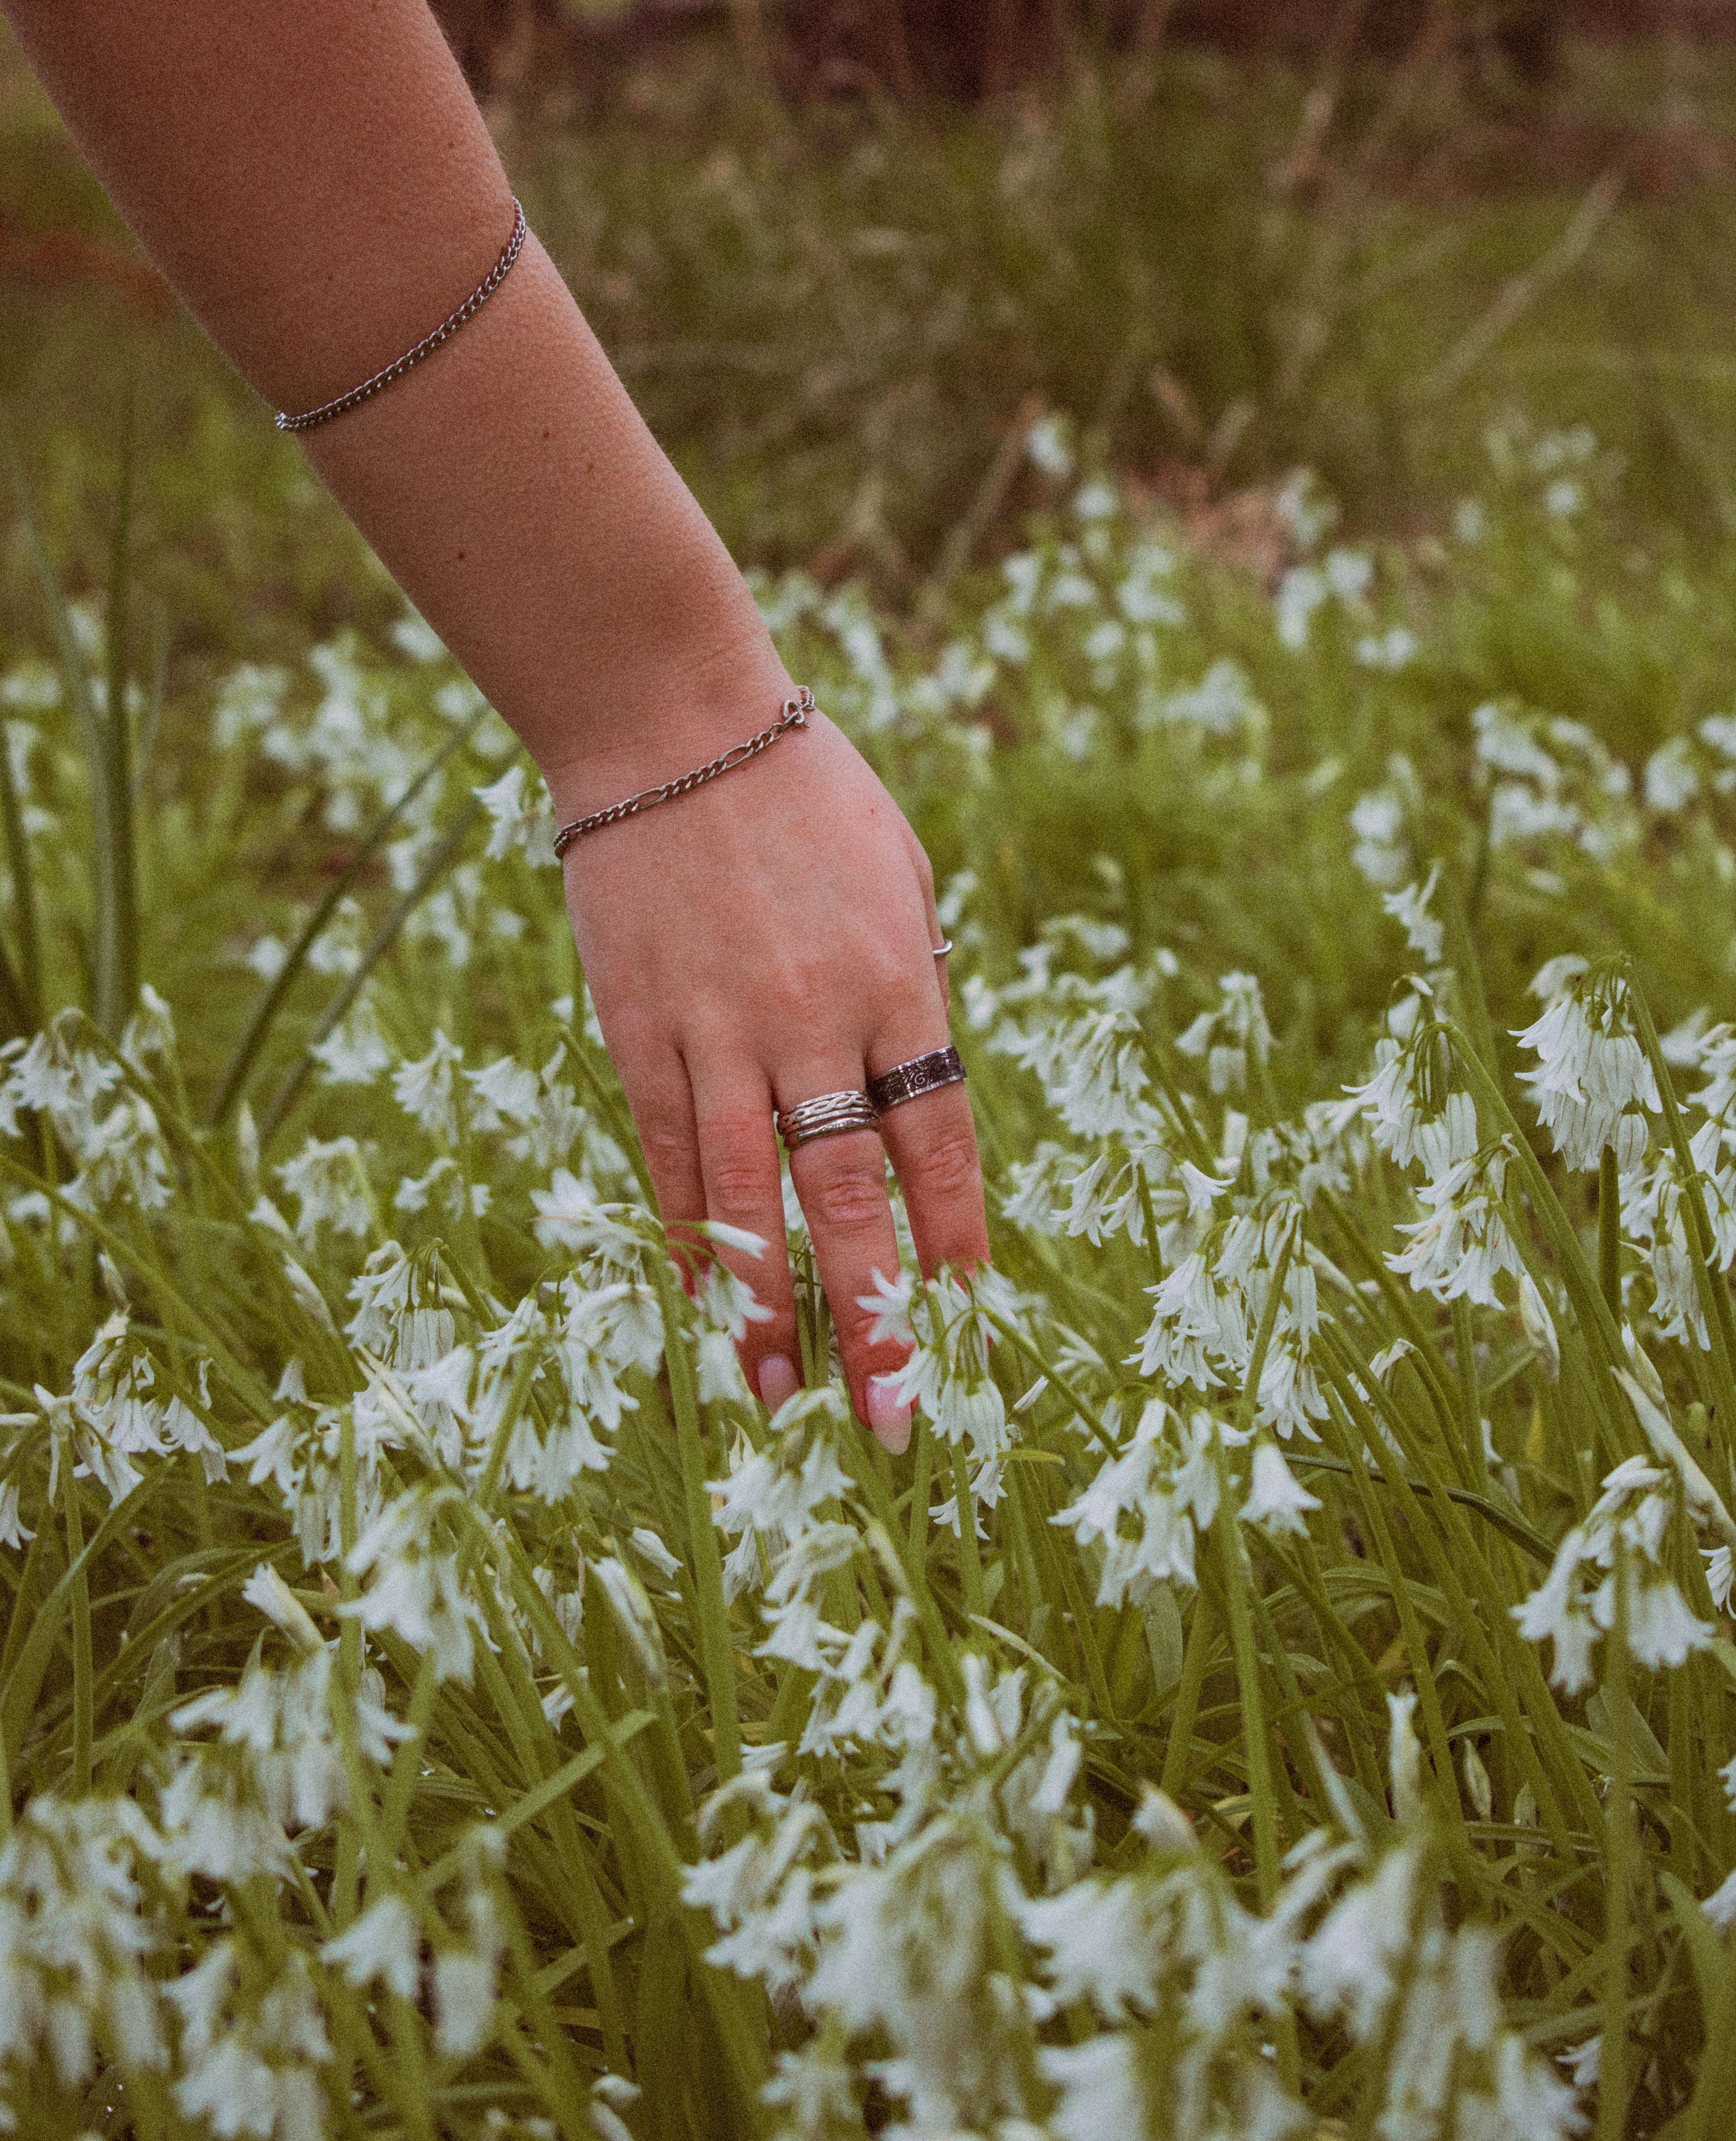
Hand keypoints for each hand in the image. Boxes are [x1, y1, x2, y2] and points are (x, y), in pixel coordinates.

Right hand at [555, 695, 988, 1446]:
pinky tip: (698, 1307)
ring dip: (764, 1309)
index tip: (970, 1334)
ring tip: (775, 1402)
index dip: (954, 1249)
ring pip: (744, 1197)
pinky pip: (665, 1152)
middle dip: (874, 1318)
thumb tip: (912, 1100)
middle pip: (849, 1198)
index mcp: (900, 982)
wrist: (670, 719)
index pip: (939, 1148)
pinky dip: (683, 1235)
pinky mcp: (638, 1025)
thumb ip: (915, 987)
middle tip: (893, 1421)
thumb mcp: (900, 875)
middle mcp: (813, 1020)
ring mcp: (717, 1028)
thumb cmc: (805, 789)